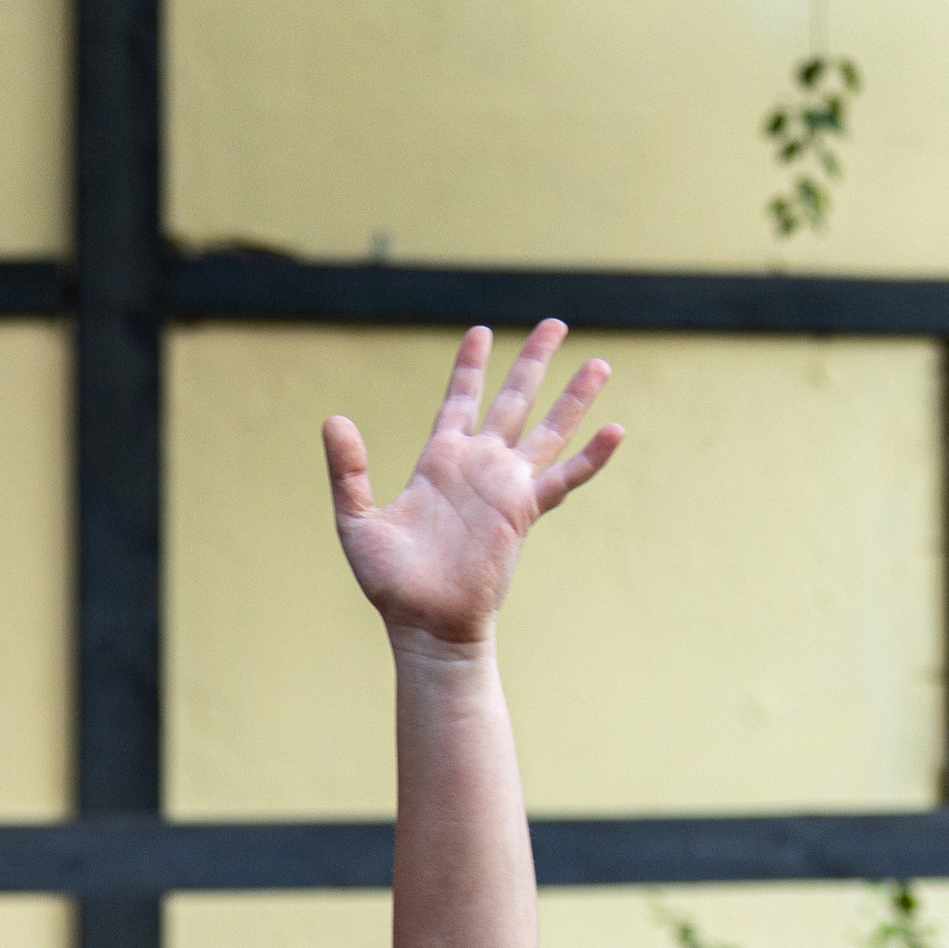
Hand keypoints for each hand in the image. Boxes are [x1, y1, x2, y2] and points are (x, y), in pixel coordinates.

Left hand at [324, 321, 621, 651]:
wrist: (423, 623)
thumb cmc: (390, 582)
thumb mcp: (356, 519)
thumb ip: (346, 470)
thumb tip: (333, 419)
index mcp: (440, 461)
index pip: (460, 399)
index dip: (470, 366)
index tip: (481, 331)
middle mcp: (478, 467)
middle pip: (513, 401)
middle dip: (533, 362)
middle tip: (555, 323)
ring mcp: (504, 488)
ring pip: (547, 430)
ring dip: (573, 398)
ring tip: (599, 364)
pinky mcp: (522, 512)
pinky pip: (563, 479)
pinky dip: (591, 457)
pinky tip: (615, 429)